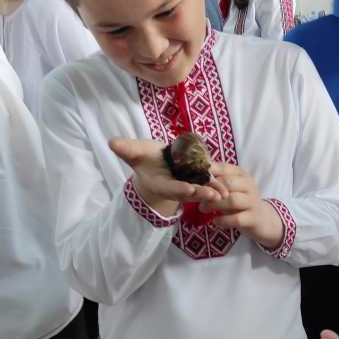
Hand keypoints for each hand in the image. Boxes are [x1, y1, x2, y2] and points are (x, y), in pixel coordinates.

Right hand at [109, 137, 224, 218]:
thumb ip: (126, 149)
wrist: (155, 164)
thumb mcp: (135, 153)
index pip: (170, 187)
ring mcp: (186, 183)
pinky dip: (216, 184)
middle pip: (188, 192)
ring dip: (212, 191)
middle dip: (200, 194)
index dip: (178, 189)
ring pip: (200, 189)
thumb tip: (111, 142)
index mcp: (160, 183)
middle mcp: (174, 186)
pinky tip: (227, 184)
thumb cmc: (144, 159)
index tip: (188, 190)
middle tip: (212, 196)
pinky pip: (207, 182)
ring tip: (223, 194)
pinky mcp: (195, 178)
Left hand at [200, 164, 282, 248]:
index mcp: (242, 174)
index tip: (193, 179)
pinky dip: (223, 220)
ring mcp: (252, 202)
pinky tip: (215, 221)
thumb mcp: (231, 188)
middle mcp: (249, 185)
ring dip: (214, 205)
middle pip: (227, 183)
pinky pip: (236, 219)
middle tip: (197, 197)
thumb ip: (216, 181)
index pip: (223, 168)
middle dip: (210, 190)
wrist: (262, 220)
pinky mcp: (253, 218)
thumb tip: (193, 175)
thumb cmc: (240, 201)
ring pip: (232, 200)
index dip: (207, 173)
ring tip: (202, 208)